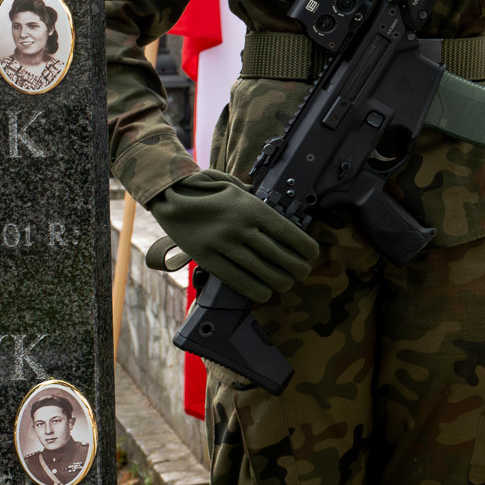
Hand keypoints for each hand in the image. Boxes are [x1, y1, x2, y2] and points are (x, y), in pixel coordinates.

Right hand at [145, 170, 319, 302]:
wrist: (172, 197)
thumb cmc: (210, 194)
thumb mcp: (239, 191)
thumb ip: (259, 205)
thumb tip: (284, 222)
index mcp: (253, 208)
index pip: (288, 233)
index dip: (305, 248)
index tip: (313, 255)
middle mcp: (241, 227)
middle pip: (278, 255)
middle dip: (296, 268)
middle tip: (302, 273)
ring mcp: (223, 244)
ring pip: (260, 271)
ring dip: (279, 281)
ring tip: (286, 284)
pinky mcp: (206, 258)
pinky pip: (235, 279)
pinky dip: (254, 289)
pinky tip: (264, 294)